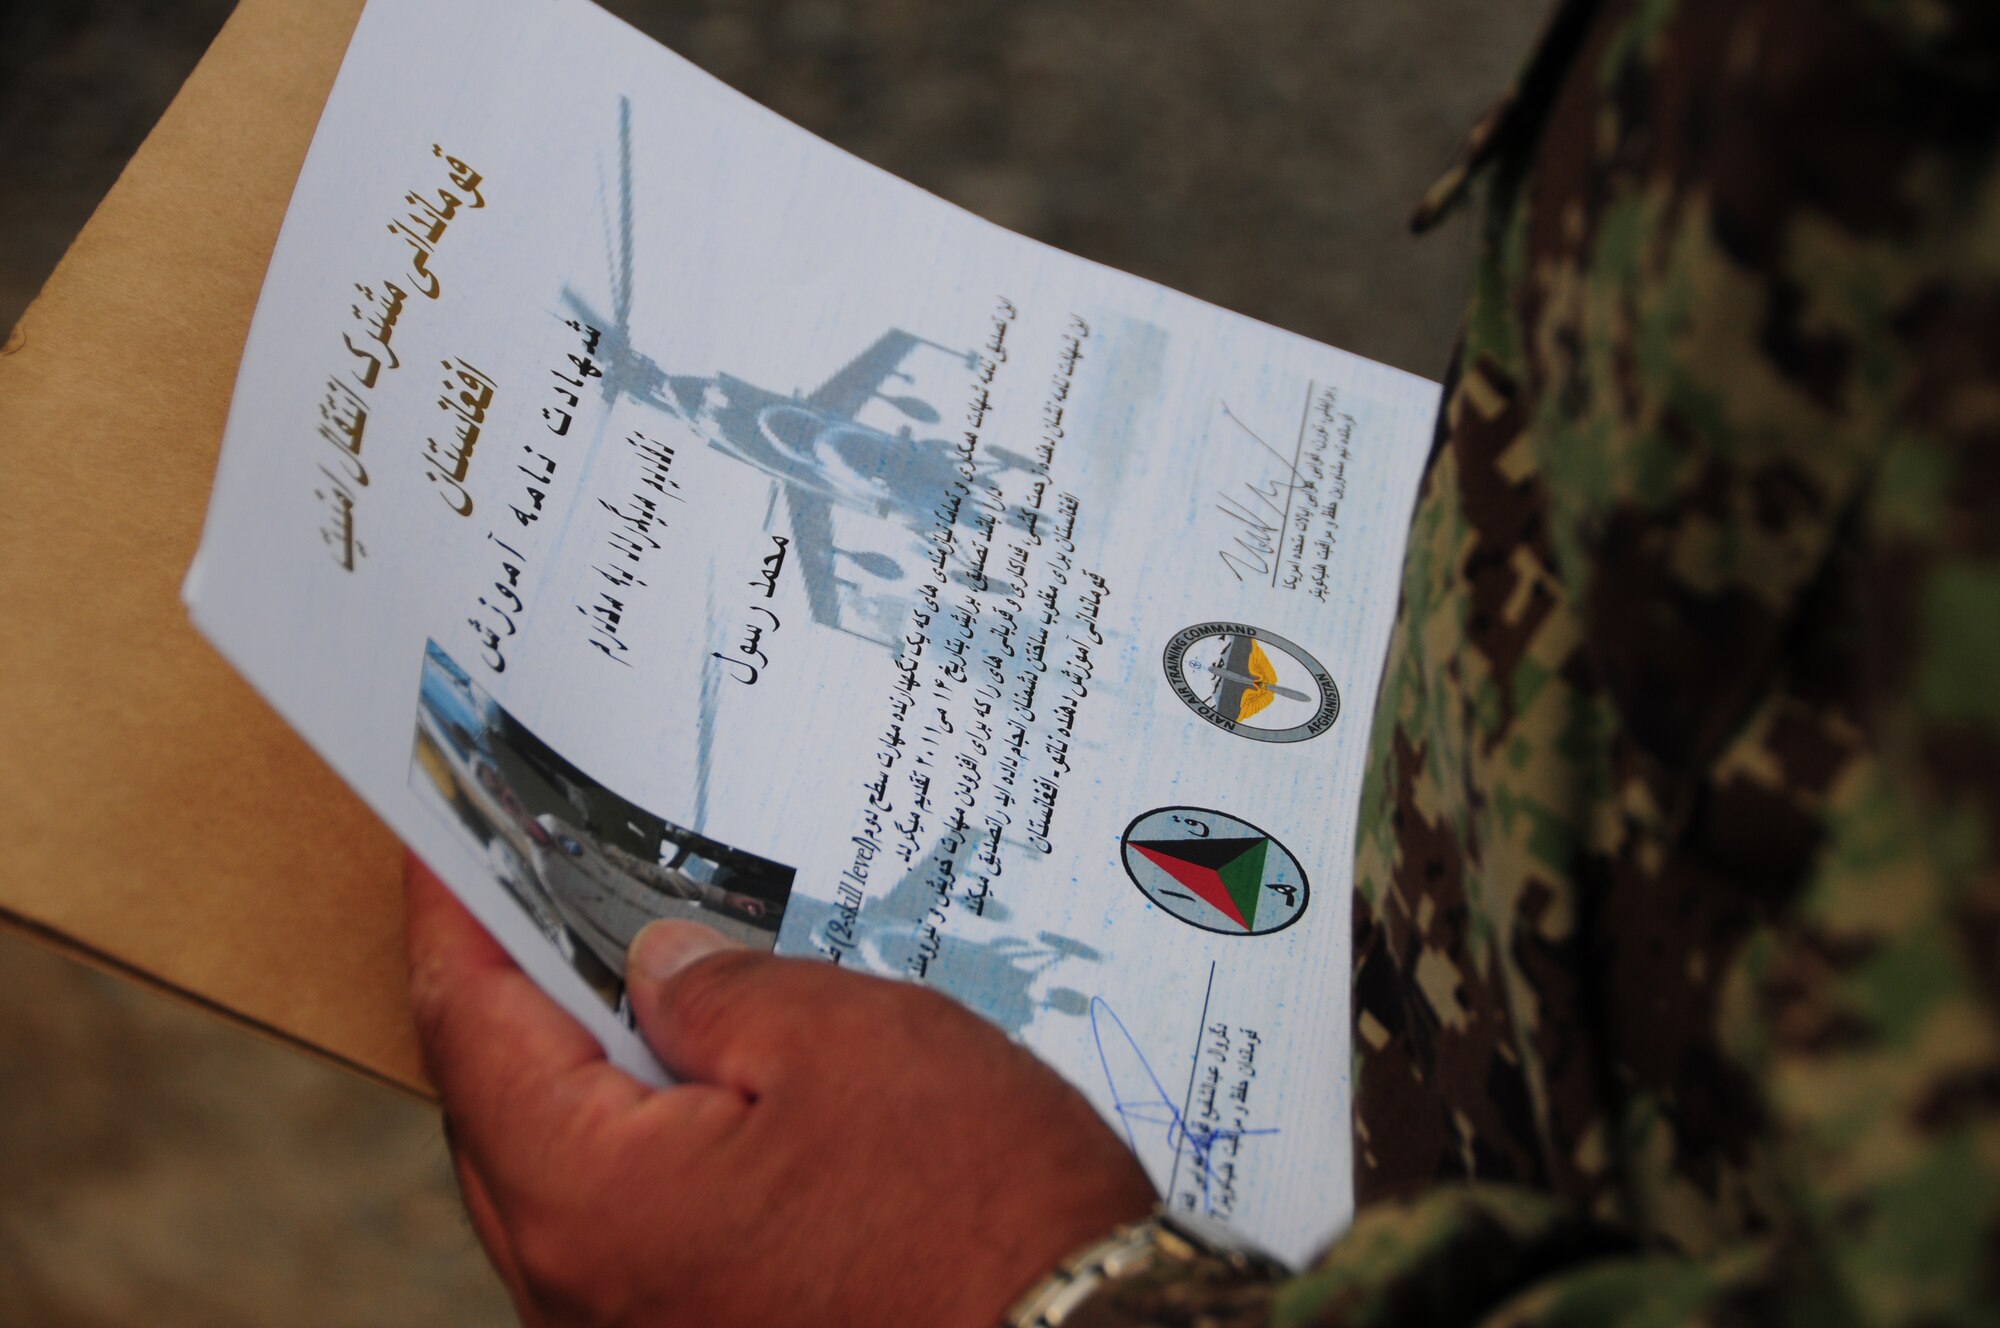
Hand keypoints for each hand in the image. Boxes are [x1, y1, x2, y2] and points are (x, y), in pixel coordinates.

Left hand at [405, 854, 1156, 1327]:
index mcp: (588, 1202)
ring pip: (563, 1177)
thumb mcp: (841, 1041)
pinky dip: (641, 1144)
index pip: (471, 1027)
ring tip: (632, 972)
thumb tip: (654, 966)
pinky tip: (708, 1083)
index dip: (454, 918)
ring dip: (583, 1073)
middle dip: (513, 993)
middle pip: (498, 1112)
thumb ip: (718, 990)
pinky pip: (632, 1228)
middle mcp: (581, 1291)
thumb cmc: (976, 1206)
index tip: (445, 846)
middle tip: (539, 893)